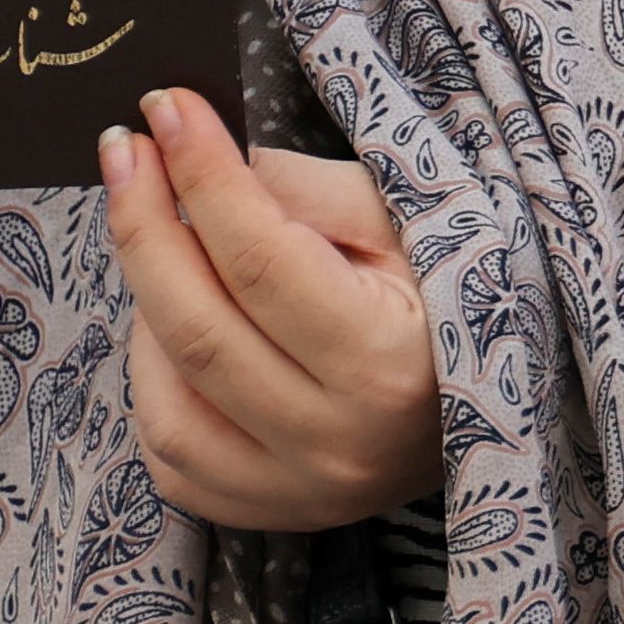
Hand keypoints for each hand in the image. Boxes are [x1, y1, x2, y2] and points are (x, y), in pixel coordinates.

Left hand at [102, 87, 439, 531]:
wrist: (498, 401)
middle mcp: (339, 442)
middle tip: (126, 151)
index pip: (261, 259)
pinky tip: (180, 327)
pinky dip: (156, 379)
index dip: (203, 176)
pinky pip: (169, 450)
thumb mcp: (414, 222)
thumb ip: (309, 191)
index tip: (166, 110)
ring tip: (171, 244)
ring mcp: (296, 491)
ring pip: (166, 396)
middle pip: (196, 327)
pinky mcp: (263, 513)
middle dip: (145, 224)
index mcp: (393, 363)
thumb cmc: (458, 291)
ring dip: (149, 305)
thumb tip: (207, 158)